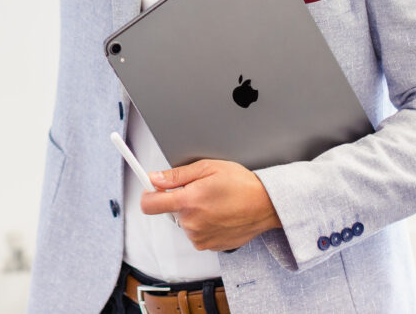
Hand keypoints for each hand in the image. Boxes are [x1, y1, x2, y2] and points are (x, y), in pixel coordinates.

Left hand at [140, 159, 280, 250]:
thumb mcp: (208, 168)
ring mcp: (200, 238)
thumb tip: (155, 178)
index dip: (148, 194)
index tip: (153, 188)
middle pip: (169, 211)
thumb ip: (177, 175)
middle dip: (180, 200)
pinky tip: (219, 214)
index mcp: (188, 201)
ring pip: (184, 222)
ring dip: (193, 213)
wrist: (267, 206)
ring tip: (214, 202)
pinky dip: (203, 224)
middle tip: (200, 190)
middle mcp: (191, 223)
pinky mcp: (209, 246)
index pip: (149, 204)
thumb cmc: (242, 184)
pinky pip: (196, 233)